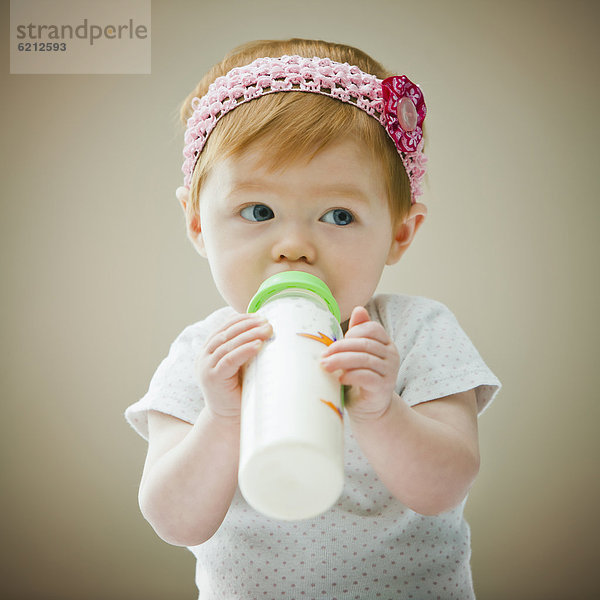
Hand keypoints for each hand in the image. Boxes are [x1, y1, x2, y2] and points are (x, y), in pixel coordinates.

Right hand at [195, 313, 272, 419]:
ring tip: (267, 331)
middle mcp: (204, 357)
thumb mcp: (241, 366)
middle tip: (267, 322)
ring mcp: (206, 367)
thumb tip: (267, 329)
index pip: (224, 328)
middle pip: (226, 334)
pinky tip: (258, 346)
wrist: (228, 420)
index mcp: (209, 350)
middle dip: (248, 325)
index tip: (260, 315)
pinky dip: (244, 350)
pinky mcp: (212, 378)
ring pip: (228, 344)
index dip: (242, 320)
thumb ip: (245, 349)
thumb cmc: (238, 392)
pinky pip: (229, 360)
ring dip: (249, 335)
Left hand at [320, 306, 398, 420]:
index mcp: (385, 343)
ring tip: (325, 366)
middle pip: (365, 344)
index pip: (372, 328)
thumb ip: (357, 334)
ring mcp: (389, 372)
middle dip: (340, 348)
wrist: (369, 409)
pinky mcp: (383, 388)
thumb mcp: (357, 354)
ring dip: (341, 361)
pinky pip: (367, 377)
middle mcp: (391, 355)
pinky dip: (351, 375)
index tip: (333, 344)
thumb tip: (358, 308)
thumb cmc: (360, 378)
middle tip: (323, 355)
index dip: (352, 333)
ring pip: (364, 359)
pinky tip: (340, 378)